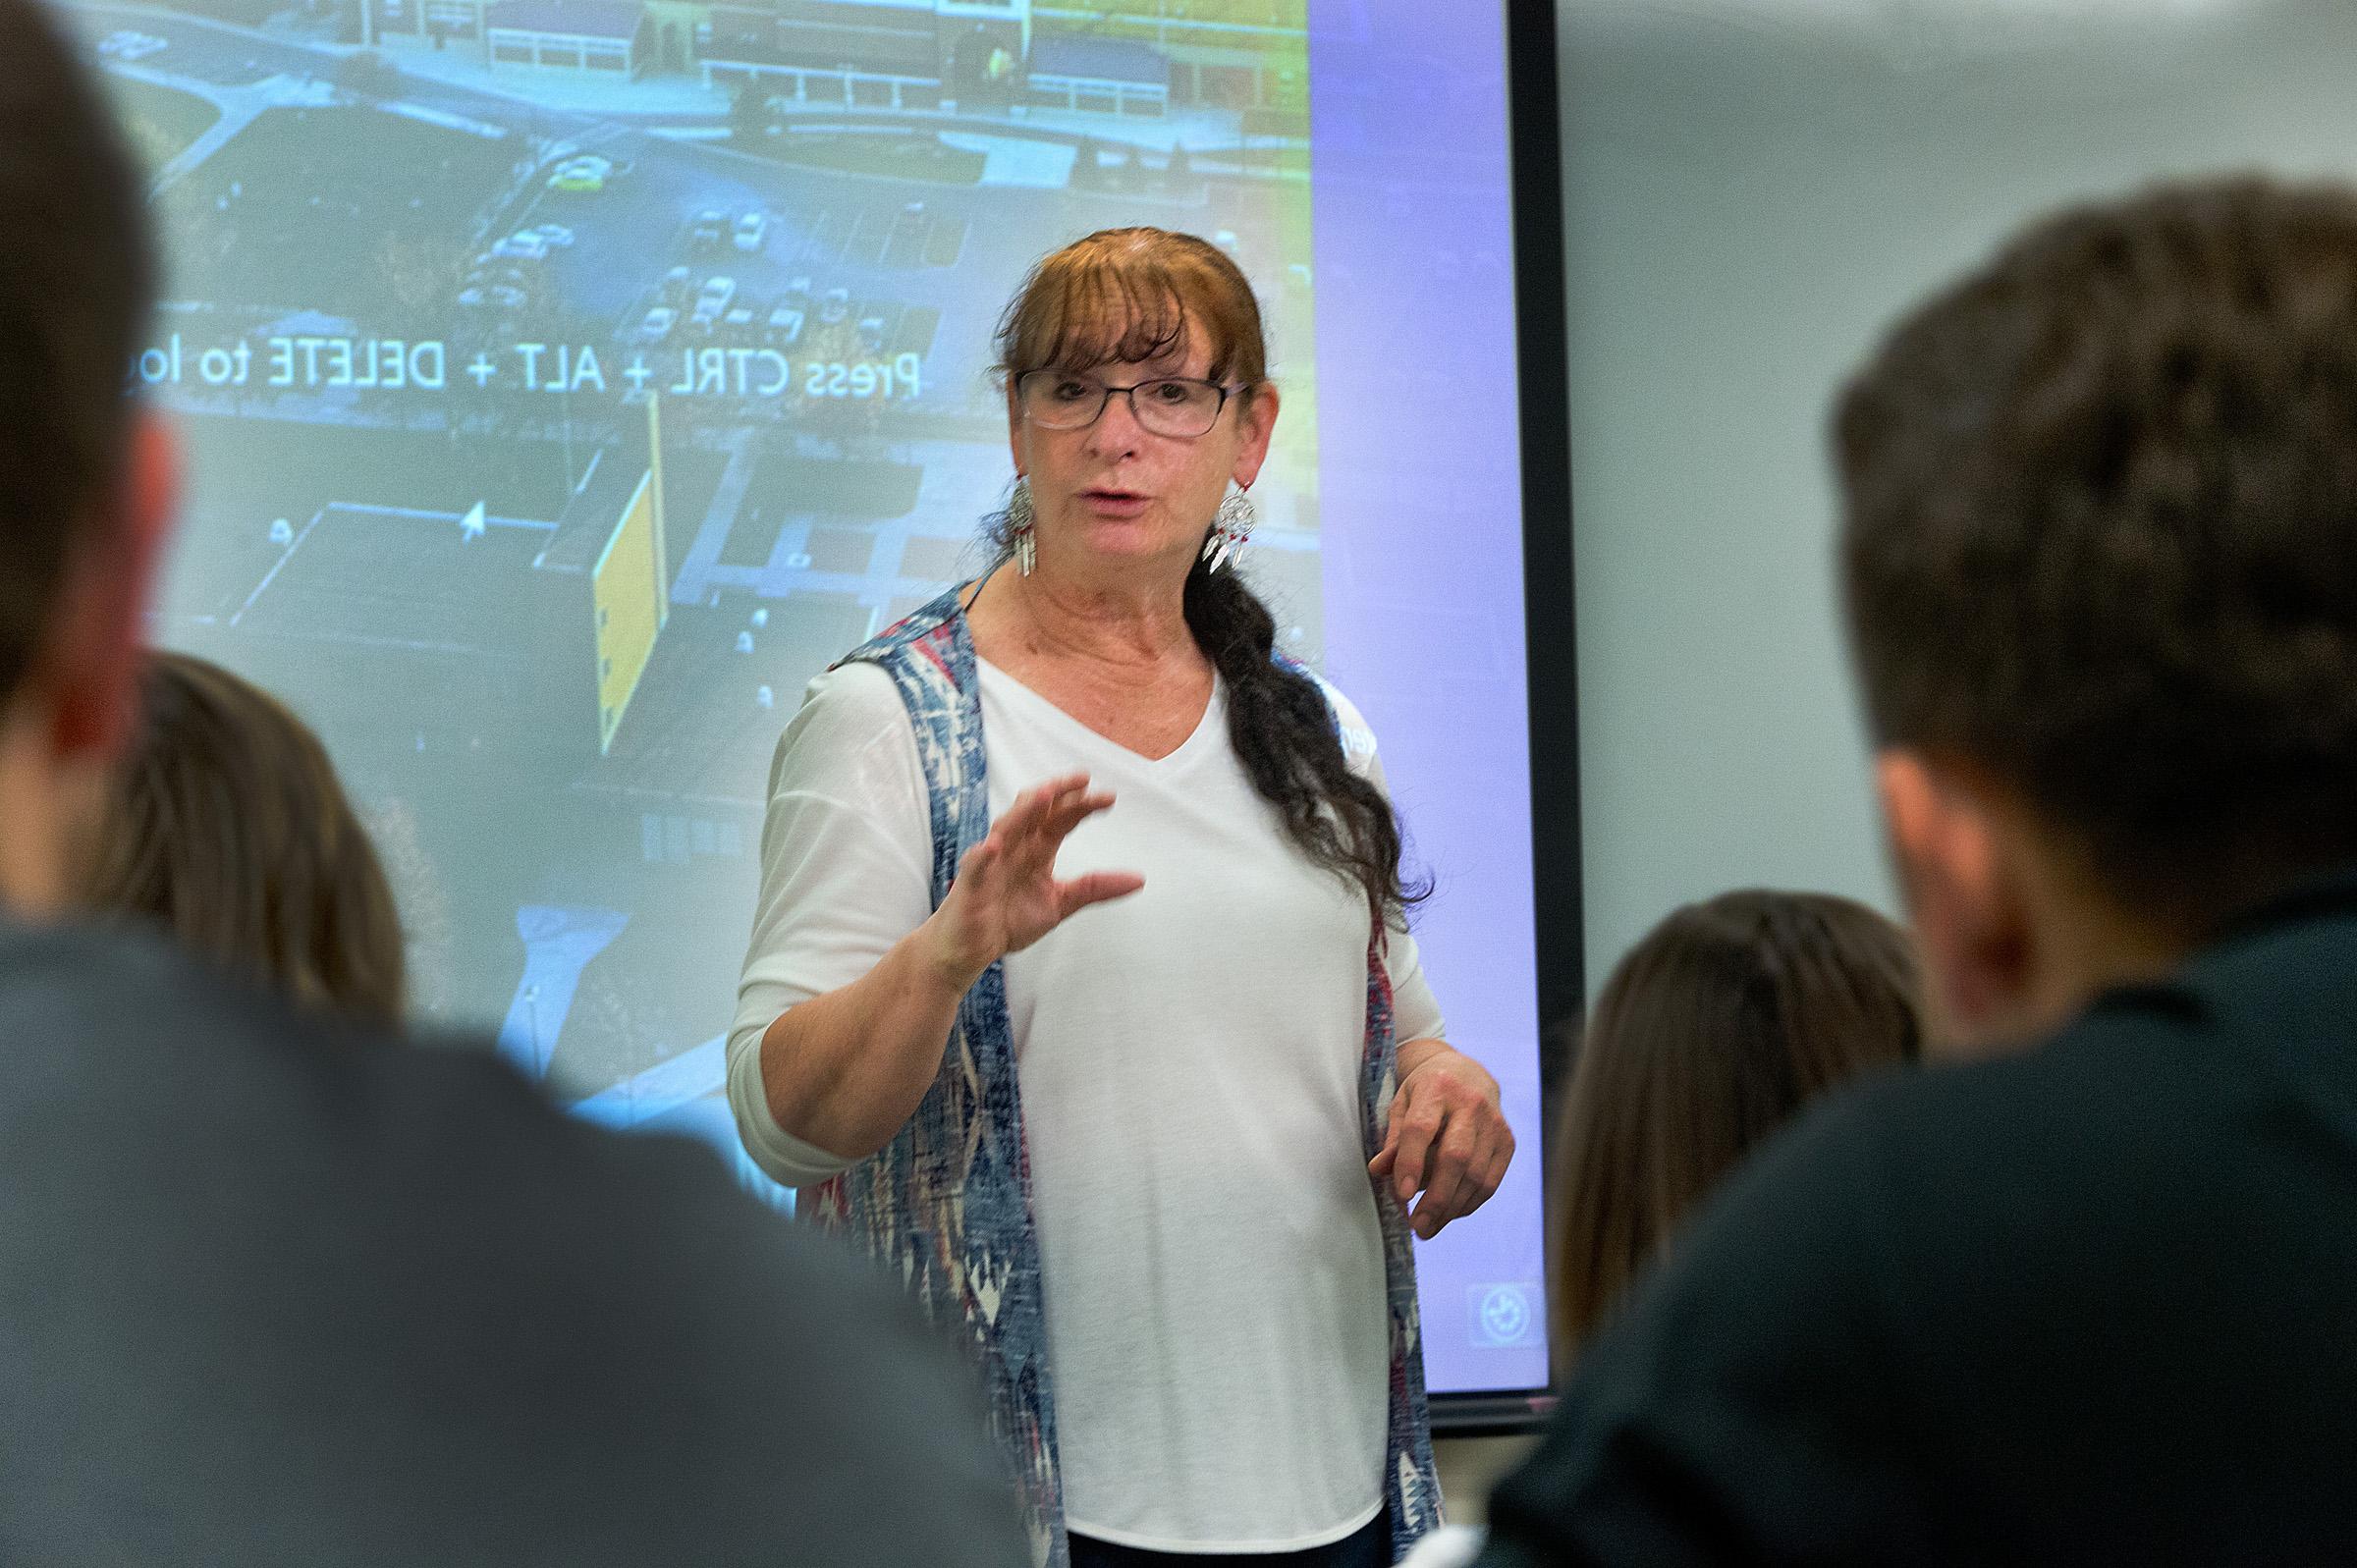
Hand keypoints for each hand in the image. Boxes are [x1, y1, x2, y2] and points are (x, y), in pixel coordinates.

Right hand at [924, 773, 1143, 987]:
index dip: (1082, 806)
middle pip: (1034, 811)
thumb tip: (1139, 879)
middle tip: (1081, 779)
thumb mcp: (1060, 903)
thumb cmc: (1008, 920)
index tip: (1108, 797)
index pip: (1061, 819)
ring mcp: (990, 862)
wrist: (970, 950)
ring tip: (1043, 795)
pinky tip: (993, 846)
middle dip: (1056, 793)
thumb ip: (1094, 888)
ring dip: (1023, 812)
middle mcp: (1014, 848)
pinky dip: (982, 855)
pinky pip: (975, 865)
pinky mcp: (970, 884)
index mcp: (1036, 850)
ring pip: (1005, 828)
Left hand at [1368, 1040, 1512, 1238]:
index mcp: (1436, 1088)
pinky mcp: (1507, 1141)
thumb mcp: (1402, 1104)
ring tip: (1429, 1227)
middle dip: (1436, 1197)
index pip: (1421, 1128)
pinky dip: (1469, 1203)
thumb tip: (1378, 1171)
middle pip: (1455, 1157)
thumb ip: (1393, 1138)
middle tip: (1417, 1226)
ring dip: (1451, 1208)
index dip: (1410, 1162)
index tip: (1401, 1196)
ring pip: (1475, 1175)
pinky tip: (1450, 1213)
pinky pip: (1490, 1181)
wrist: (1467, 1074)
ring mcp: (1493, 1123)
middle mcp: (1470, 1103)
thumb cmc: (1426, 1093)